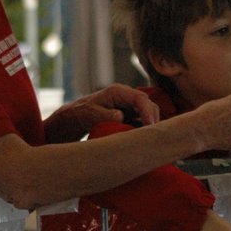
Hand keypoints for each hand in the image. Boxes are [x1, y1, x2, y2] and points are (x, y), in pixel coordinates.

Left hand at [44, 86, 159, 141]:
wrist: (78, 116)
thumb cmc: (84, 113)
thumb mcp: (93, 114)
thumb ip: (107, 115)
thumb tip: (121, 117)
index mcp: (118, 91)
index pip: (140, 99)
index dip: (147, 112)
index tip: (150, 126)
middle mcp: (127, 96)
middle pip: (148, 104)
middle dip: (152, 119)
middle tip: (151, 137)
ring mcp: (130, 104)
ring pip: (148, 112)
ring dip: (150, 124)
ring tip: (147, 139)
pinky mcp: (130, 113)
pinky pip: (143, 119)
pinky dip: (145, 128)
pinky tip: (141, 138)